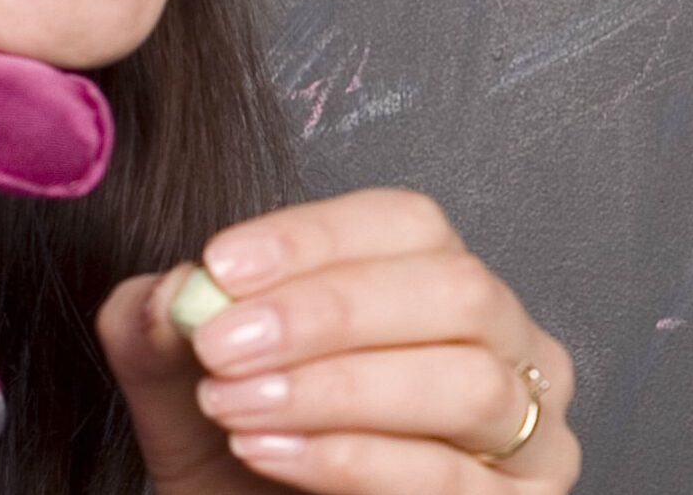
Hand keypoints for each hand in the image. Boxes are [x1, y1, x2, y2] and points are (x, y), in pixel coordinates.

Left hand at [98, 188, 579, 494]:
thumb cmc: (248, 473)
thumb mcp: (187, 398)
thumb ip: (164, 339)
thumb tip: (171, 294)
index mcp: (439, 285)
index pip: (408, 224)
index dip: (316, 237)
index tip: (222, 265)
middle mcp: (506, 344)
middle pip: (454, 289)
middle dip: (330, 312)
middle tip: (224, 343)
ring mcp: (528, 428)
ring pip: (466, 382)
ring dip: (340, 389)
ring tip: (238, 407)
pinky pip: (451, 475)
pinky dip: (354, 459)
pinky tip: (275, 453)